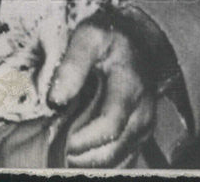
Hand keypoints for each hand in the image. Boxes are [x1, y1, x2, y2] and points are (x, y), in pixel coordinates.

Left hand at [47, 17, 157, 167]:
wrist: (138, 41)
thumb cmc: (110, 39)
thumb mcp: (89, 37)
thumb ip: (72, 65)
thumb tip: (55, 100)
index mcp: (130, 86)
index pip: (109, 124)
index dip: (83, 138)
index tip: (60, 137)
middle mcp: (142, 111)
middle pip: (113, 149)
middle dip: (82, 154)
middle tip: (56, 147)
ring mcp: (144, 126)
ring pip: (118, 160)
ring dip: (89, 161)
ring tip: (64, 149)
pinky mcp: (141, 135)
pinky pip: (122, 160)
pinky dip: (99, 162)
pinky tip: (80, 152)